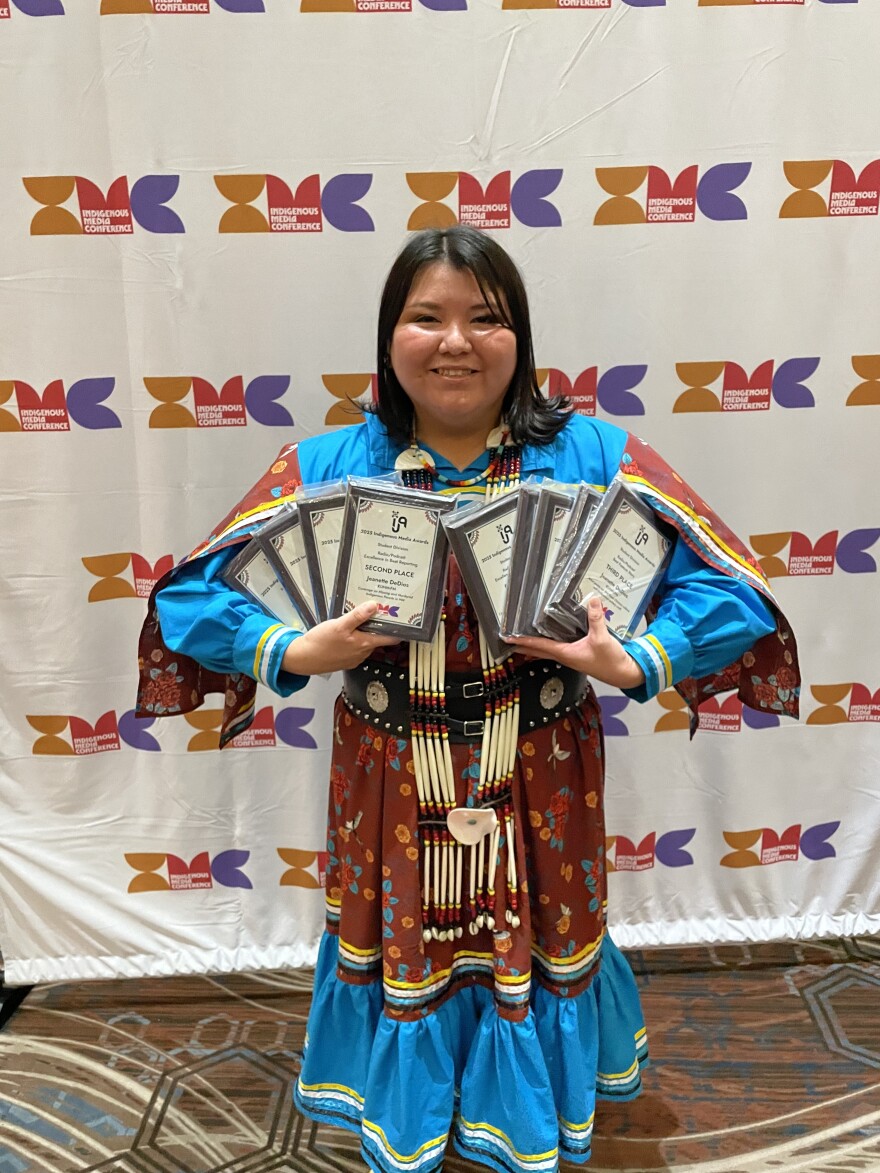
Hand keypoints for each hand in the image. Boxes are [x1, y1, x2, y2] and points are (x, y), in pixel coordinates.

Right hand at [281, 601, 399, 675]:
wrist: (303, 659)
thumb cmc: (320, 643)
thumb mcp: (339, 625)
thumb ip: (358, 616)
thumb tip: (374, 606)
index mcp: (365, 644)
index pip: (391, 638)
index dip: (398, 629)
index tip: (402, 619)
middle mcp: (363, 653)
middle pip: (378, 638)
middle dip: (379, 626)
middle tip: (379, 610)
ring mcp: (354, 658)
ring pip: (366, 642)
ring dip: (366, 631)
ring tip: (362, 617)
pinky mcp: (345, 659)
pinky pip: (356, 647)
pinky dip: (356, 638)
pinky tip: (348, 630)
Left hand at [507, 596, 644, 690]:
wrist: (623, 673)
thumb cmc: (611, 661)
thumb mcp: (603, 638)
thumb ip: (596, 619)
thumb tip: (593, 600)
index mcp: (566, 654)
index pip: (539, 646)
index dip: (523, 641)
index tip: (509, 639)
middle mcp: (565, 657)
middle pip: (538, 651)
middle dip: (523, 646)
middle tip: (508, 641)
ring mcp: (571, 657)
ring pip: (547, 651)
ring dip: (534, 646)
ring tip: (522, 640)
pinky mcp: (578, 655)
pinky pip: (558, 649)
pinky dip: (548, 644)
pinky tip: (549, 639)